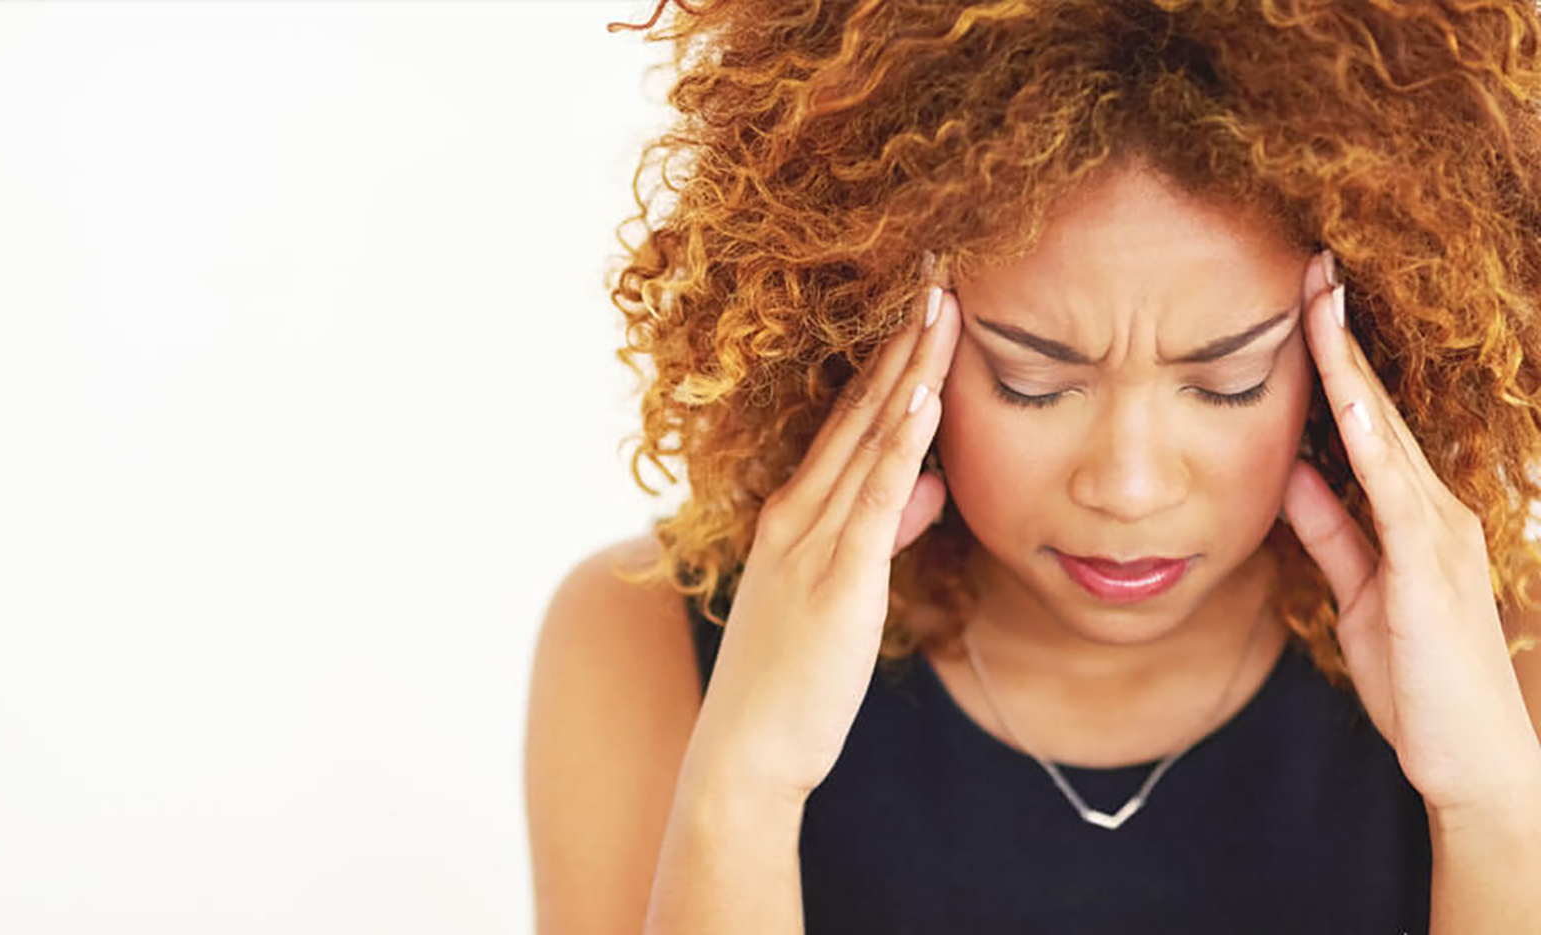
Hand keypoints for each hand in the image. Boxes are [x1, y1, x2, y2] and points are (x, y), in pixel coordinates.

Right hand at [682, 251, 961, 805]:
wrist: (745, 750)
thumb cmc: (790, 681)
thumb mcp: (840, 595)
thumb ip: (881, 532)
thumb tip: (926, 485)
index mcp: (793, 514)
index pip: (848, 418)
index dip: (888, 357)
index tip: (922, 301)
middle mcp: (796, 513)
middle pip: (858, 409)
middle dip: (901, 339)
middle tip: (937, 270)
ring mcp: (811, 542)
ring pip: (868, 439)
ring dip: (906, 369)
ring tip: (941, 305)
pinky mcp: (834, 579)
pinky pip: (871, 498)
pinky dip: (897, 443)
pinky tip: (923, 397)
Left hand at [1279, 248, 1540, 816]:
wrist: (1467, 756)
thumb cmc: (1416, 677)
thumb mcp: (1356, 588)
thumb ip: (1326, 530)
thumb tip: (1289, 470)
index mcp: (1413, 512)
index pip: (1367, 419)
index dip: (1335, 359)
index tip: (1303, 299)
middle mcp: (1434, 506)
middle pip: (1379, 404)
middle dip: (1342, 334)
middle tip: (1311, 264)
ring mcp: (1438, 530)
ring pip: (1385, 427)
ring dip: (1350, 362)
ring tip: (1320, 296)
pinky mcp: (1428, 564)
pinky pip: (1391, 487)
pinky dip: (1367, 434)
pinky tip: (1343, 392)